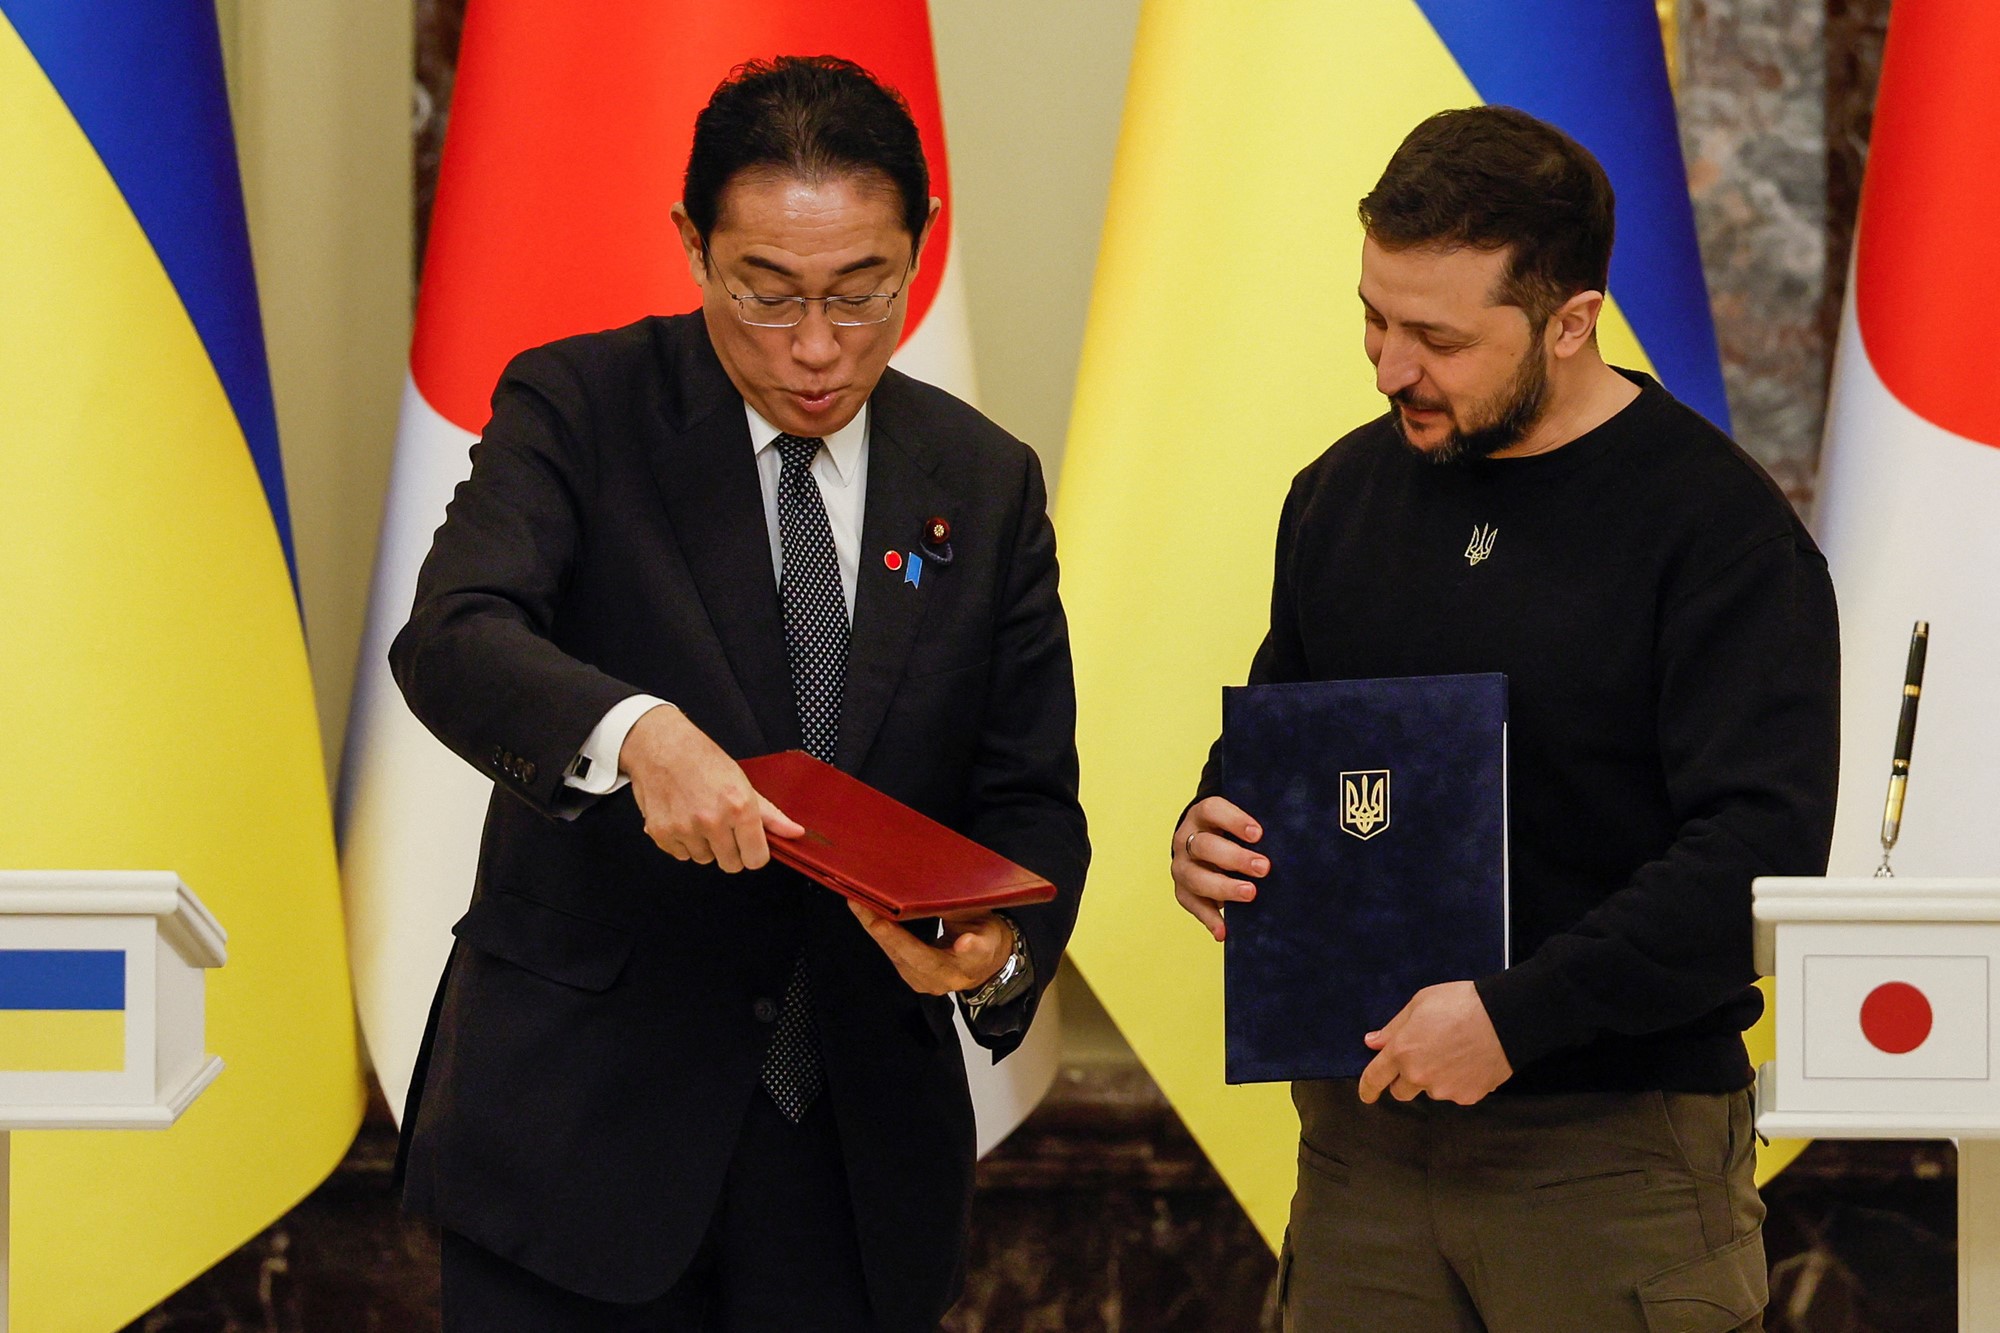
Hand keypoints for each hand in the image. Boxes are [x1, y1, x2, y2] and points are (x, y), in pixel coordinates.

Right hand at [619, 704, 803, 871]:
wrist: (662, 746)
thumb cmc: (704, 761)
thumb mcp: (743, 783)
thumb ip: (770, 814)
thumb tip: (795, 833)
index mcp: (739, 807)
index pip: (756, 859)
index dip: (754, 853)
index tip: (749, 845)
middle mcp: (713, 821)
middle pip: (731, 865)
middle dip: (730, 851)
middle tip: (722, 826)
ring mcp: (685, 829)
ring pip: (704, 859)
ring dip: (704, 845)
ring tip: (699, 816)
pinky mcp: (661, 833)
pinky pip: (680, 855)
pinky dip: (682, 842)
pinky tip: (682, 818)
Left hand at [849, 902, 1012, 995]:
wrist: (985, 965)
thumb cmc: (985, 937)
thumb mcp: (983, 920)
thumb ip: (963, 911)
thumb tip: (935, 893)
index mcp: (978, 959)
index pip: (974, 952)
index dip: (969, 947)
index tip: (965, 941)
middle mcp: (951, 977)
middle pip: (921, 958)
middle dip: (893, 936)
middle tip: (872, 913)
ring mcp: (928, 982)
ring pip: (900, 958)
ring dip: (877, 932)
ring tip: (860, 905)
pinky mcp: (913, 978)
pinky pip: (893, 957)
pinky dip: (880, 936)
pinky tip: (866, 916)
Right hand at [1171, 796, 1267, 940]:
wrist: (1203, 846)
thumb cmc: (1230, 833)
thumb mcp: (1239, 823)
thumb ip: (1257, 830)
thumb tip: (1293, 839)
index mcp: (1202, 816)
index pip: (1212, 810)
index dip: (1234, 820)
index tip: (1258, 834)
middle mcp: (1186, 839)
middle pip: (1204, 846)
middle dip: (1234, 858)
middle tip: (1263, 868)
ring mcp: (1182, 866)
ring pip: (1195, 877)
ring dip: (1223, 888)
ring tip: (1250, 894)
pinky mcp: (1182, 891)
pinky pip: (1192, 905)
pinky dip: (1209, 919)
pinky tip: (1224, 931)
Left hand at [1357, 981, 1511, 1105]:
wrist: (1505, 1017)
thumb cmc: (1461, 1003)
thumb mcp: (1419, 1003)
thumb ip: (1393, 1028)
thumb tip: (1372, 1042)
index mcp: (1402, 1051)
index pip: (1375, 1078)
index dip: (1368, 1089)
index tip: (1367, 1095)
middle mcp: (1419, 1076)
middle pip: (1401, 1092)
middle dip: (1405, 1079)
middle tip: (1421, 1058)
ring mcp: (1444, 1089)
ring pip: (1430, 1091)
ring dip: (1434, 1079)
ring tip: (1453, 1052)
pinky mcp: (1468, 1097)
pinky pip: (1455, 1093)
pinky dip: (1458, 1082)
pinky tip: (1469, 1061)